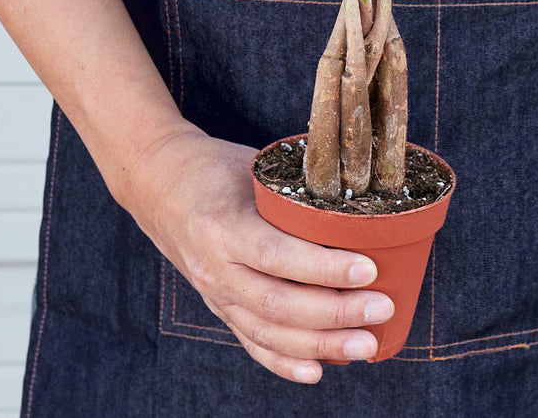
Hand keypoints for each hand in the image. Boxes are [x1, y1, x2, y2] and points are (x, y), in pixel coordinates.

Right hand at [121, 125, 395, 382]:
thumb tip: (354, 197)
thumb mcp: (252, 166)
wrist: (155, 181)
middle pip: (278, 303)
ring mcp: (214, 293)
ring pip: (268, 331)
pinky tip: (319, 370)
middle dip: (335, 312)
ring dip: (321, 344)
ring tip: (367, 345)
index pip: (277, 255)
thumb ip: (294, 189)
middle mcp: (215, 267)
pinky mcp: (217, 306)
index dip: (324, 268)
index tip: (368, 268)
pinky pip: (251, 342)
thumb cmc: (212, 167)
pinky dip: (285, 363)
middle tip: (381, 308)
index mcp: (222, 225)